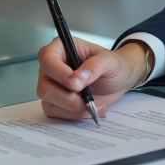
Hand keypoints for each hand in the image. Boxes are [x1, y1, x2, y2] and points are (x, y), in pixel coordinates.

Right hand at [36, 38, 150, 119]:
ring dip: (74, 109)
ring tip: (95, 104)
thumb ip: (94, 67)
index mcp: (60, 48)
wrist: (118, 81)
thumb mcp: (109, 61)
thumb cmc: (113, 65)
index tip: (78, 85)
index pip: (47, 59)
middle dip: (68, 99)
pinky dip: (74, 115)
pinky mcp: (54, 101)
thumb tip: (76, 79)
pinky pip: (55, 113)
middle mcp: (51, 67)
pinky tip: (89, 109)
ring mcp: (51, 85)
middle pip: (45, 87)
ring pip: (49, 103)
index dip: (60, 74)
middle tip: (90, 100)